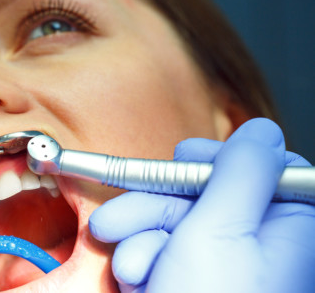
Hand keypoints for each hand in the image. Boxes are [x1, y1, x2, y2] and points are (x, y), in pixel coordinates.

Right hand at [89, 118, 314, 292]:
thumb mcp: (223, 231)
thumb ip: (243, 172)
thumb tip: (261, 132)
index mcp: (284, 227)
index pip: (262, 168)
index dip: (220, 161)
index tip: (185, 162)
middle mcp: (254, 242)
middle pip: (205, 193)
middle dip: (157, 204)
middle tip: (124, 216)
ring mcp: (216, 263)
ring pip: (173, 220)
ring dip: (141, 236)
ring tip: (132, 267)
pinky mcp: (185, 277)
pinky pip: (160, 249)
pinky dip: (141, 259)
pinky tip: (134, 279)